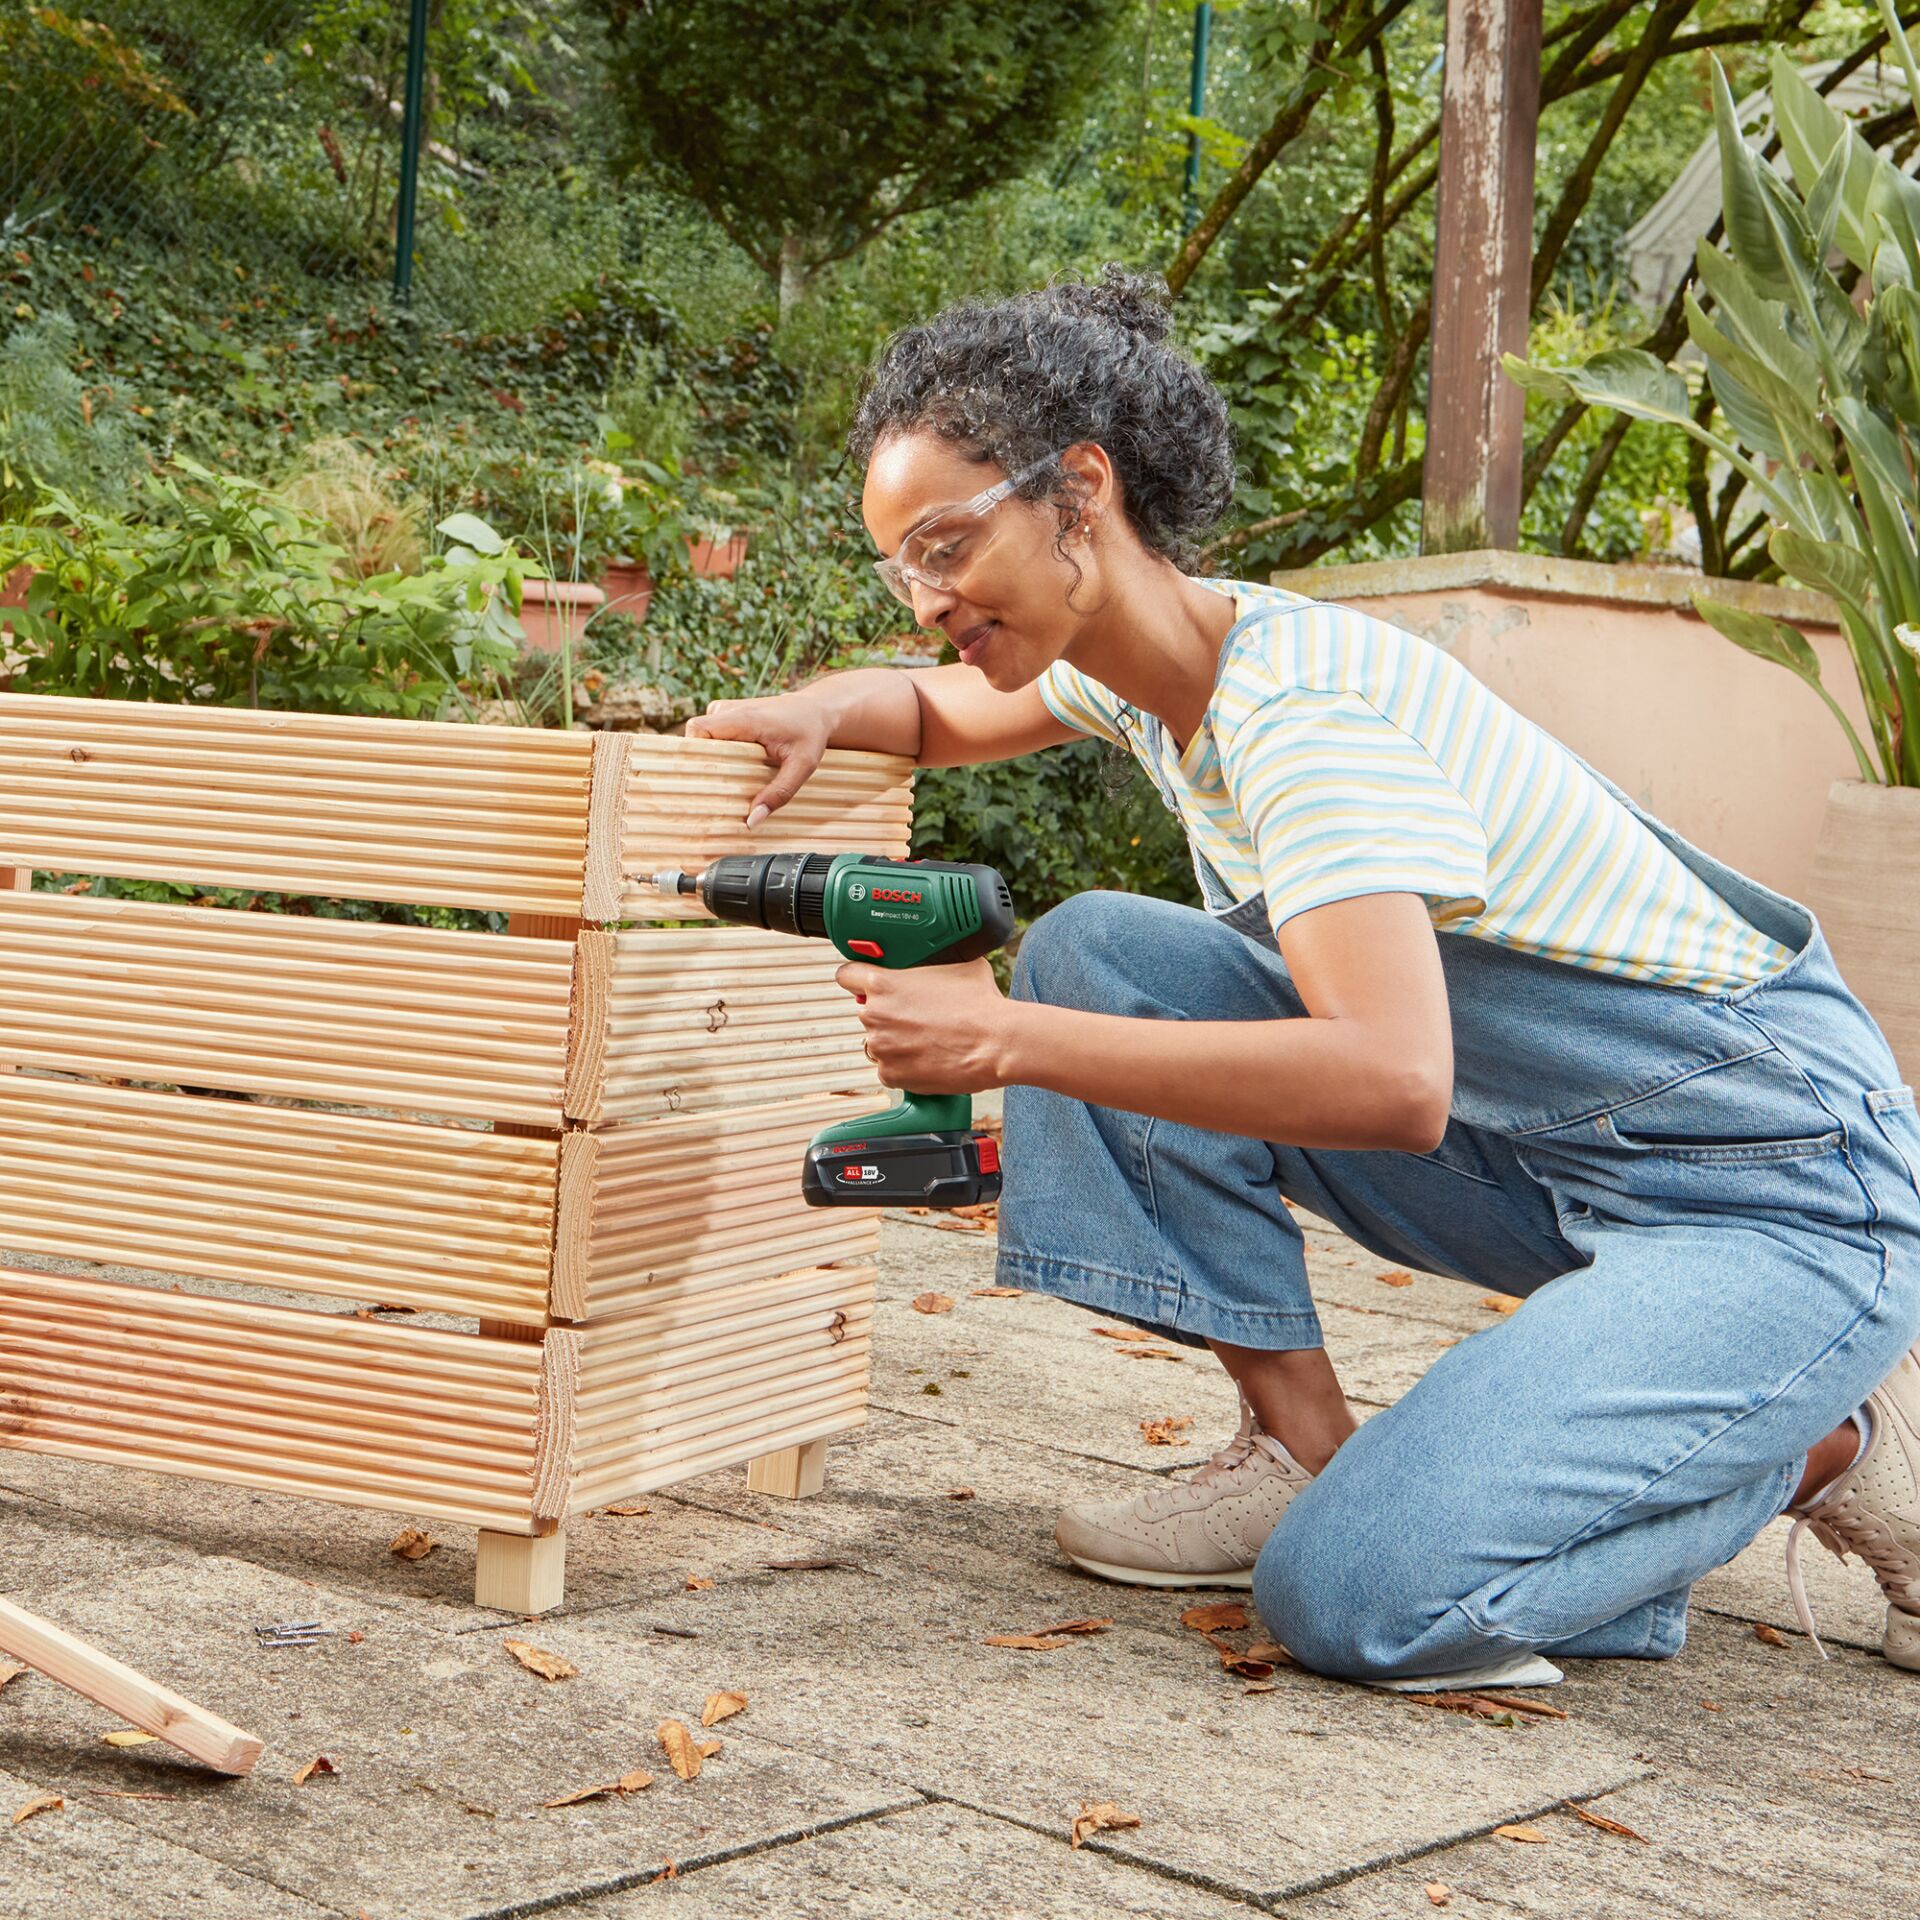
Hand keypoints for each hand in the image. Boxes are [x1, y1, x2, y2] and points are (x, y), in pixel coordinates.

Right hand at [684, 694, 830, 826]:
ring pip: (701, 737)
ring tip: (724, 779)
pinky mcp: (728, 715)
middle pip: (695, 736)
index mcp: (744, 719)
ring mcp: (727, 710)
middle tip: (712, 788)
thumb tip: (752, 820)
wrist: (816, 710)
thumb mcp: (802, 766)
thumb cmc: (810, 734)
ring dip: (709, 757)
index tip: (699, 778)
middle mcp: (730, 710)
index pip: (698, 729)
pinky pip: (710, 735)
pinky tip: (731, 766)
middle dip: (699, 762)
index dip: (690, 752)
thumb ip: (779, 793)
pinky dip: (716, 751)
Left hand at [834, 956, 1015, 1093]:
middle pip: (867, 1011)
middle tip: (916, 1015)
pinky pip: (889, 1067)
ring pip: (878, 1041)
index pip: (847, 975)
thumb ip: (932, 964)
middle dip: (887, 1013)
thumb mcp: (957, 965)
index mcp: (883, 984)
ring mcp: (881, 1047)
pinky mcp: (891, 1074)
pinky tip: (928, 1057)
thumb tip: (936, 961)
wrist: (996, 1043)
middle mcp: (875, 1015)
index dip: (858, 978)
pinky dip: (904, 1065)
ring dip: (895, 1040)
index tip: (865, 983)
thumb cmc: (980, 1004)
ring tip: (927, 1038)